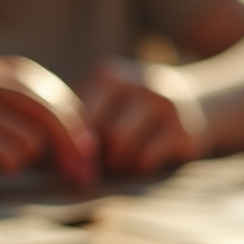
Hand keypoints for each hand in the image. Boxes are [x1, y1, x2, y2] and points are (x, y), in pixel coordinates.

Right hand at [0, 54, 96, 185]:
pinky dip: (9, 166)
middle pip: (50, 110)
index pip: (49, 89)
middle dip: (72, 144)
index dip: (74, 121)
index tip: (86, 152)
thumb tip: (62, 136)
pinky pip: (8, 154)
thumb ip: (5, 106)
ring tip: (0, 162)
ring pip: (31, 138)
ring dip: (26, 159)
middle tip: (80, 174)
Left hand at [79, 58, 207, 173]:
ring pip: (119, 148)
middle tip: (101, 162)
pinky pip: (145, 160)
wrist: (200, 100)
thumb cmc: (135, 110)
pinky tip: (144, 161)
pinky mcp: (184, 132)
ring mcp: (164, 105)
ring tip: (122, 161)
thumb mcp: (107, 99)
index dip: (72, 142)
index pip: (75, 115)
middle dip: (96, 155)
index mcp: (109, 75)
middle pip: (98, 132)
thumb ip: (77, 117)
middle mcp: (138, 83)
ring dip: (117, 163)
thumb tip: (43, 152)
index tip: (76, 157)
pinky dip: (138, 168)